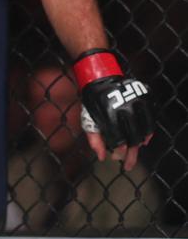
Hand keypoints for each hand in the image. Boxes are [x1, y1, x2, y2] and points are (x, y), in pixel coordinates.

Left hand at [74, 49, 154, 170]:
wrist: (100, 76)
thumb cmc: (93, 99)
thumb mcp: (88, 117)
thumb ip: (94, 138)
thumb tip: (101, 157)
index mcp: (108, 113)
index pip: (118, 140)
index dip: (118, 152)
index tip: (116, 157)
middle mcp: (124, 107)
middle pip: (133, 138)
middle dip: (131, 153)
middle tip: (128, 163)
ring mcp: (136, 100)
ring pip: (145, 129)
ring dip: (141, 142)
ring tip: (137, 149)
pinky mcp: (144, 96)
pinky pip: (151, 117)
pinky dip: (149, 129)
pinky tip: (144, 137)